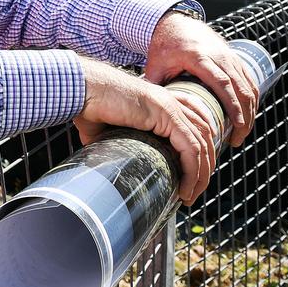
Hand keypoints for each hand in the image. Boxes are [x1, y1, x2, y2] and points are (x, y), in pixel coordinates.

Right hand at [74, 59, 217, 205]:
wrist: (83, 91)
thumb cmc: (89, 107)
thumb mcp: (109, 132)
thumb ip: (117, 145)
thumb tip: (109, 168)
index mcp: (160, 104)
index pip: (194, 129)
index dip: (196, 156)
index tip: (187, 179)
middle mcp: (171, 102)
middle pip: (204, 138)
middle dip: (203, 169)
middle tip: (191, 192)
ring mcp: (172, 107)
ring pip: (202, 146)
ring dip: (200, 176)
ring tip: (189, 196)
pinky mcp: (167, 115)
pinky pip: (191, 149)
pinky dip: (192, 172)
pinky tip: (185, 189)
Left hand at [144, 12, 259, 147]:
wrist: (174, 21)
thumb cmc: (164, 44)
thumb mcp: (156, 65)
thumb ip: (155, 88)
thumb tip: (152, 114)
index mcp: (199, 58)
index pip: (222, 84)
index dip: (233, 106)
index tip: (237, 126)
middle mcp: (219, 55)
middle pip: (241, 88)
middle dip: (245, 116)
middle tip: (238, 139)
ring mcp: (229, 55)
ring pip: (248, 85)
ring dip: (250, 110)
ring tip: (241, 132)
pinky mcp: (234, 57)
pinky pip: (248, 79)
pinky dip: (251, 98)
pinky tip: (247, 115)